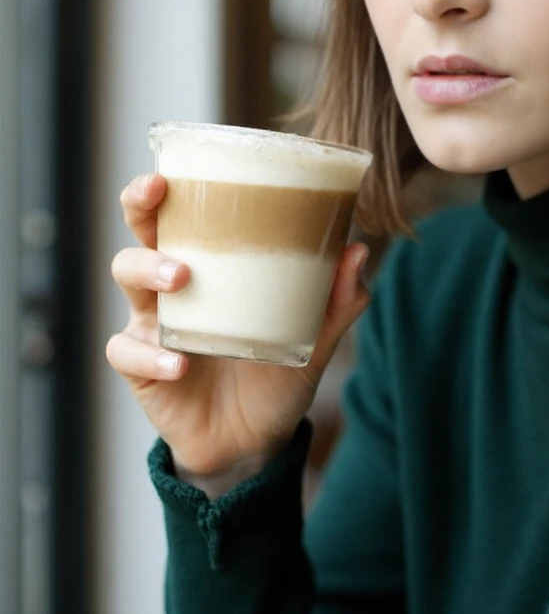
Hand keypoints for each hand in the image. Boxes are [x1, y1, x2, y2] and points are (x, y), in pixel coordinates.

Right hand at [106, 173, 371, 495]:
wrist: (255, 444)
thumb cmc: (276, 376)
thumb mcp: (313, 338)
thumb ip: (336, 300)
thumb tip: (358, 250)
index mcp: (210, 268)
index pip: (182, 216)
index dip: (170, 188)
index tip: (176, 169)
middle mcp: (172, 289)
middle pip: (140, 231)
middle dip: (141, 205)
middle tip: (159, 196)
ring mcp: (151, 325)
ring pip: (126, 276)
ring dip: (148, 269)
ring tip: (182, 278)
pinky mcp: (141, 369)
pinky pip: (127, 353)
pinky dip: (150, 355)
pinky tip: (179, 363)